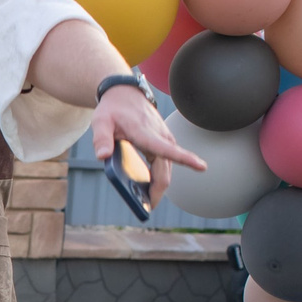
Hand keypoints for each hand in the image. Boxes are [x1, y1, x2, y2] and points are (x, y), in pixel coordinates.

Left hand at [91, 84, 205, 206]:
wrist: (124, 93)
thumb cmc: (112, 109)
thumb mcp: (100, 121)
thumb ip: (100, 139)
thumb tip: (102, 156)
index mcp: (145, 132)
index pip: (167, 148)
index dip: (185, 159)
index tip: (202, 166)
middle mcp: (159, 136)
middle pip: (165, 169)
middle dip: (158, 191)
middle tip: (147, 207)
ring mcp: (163, 139)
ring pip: (167, 168)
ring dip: (159, 186)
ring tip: (146, 200)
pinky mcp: (163, 141)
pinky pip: (165, 163)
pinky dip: (160, 177)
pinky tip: (150, 186)